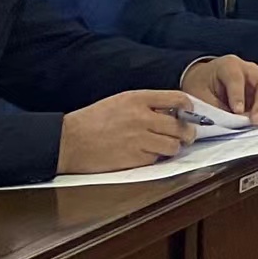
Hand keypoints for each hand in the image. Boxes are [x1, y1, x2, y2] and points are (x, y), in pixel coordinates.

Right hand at [57, 90, 192, 173]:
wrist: (68, 141)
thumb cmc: (93, 120)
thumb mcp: (120, 102)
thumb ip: (147, 104)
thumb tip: (175, 112)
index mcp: (138, 99)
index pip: (178, 99)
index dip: (189, 108)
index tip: (189, 114)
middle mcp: (142, 117)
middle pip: (182, 126)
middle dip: (187, 133)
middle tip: (185, 136)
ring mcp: (139, 139)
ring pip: (174, 145)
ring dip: (172, 147)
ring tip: (163, 146)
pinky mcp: (134, 158)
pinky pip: (157, 159)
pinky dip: (154, 158)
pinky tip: (144, 153)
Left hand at [180, 56, 257, 125]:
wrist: (205, 80)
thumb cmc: (202, 85)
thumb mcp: (201, 96)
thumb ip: (217, 108)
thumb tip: (236, 121)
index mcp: (228, 66)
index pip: (236, 78)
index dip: (238, 96)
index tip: (237, 111)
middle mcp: (248, 68)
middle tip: (256, 120)